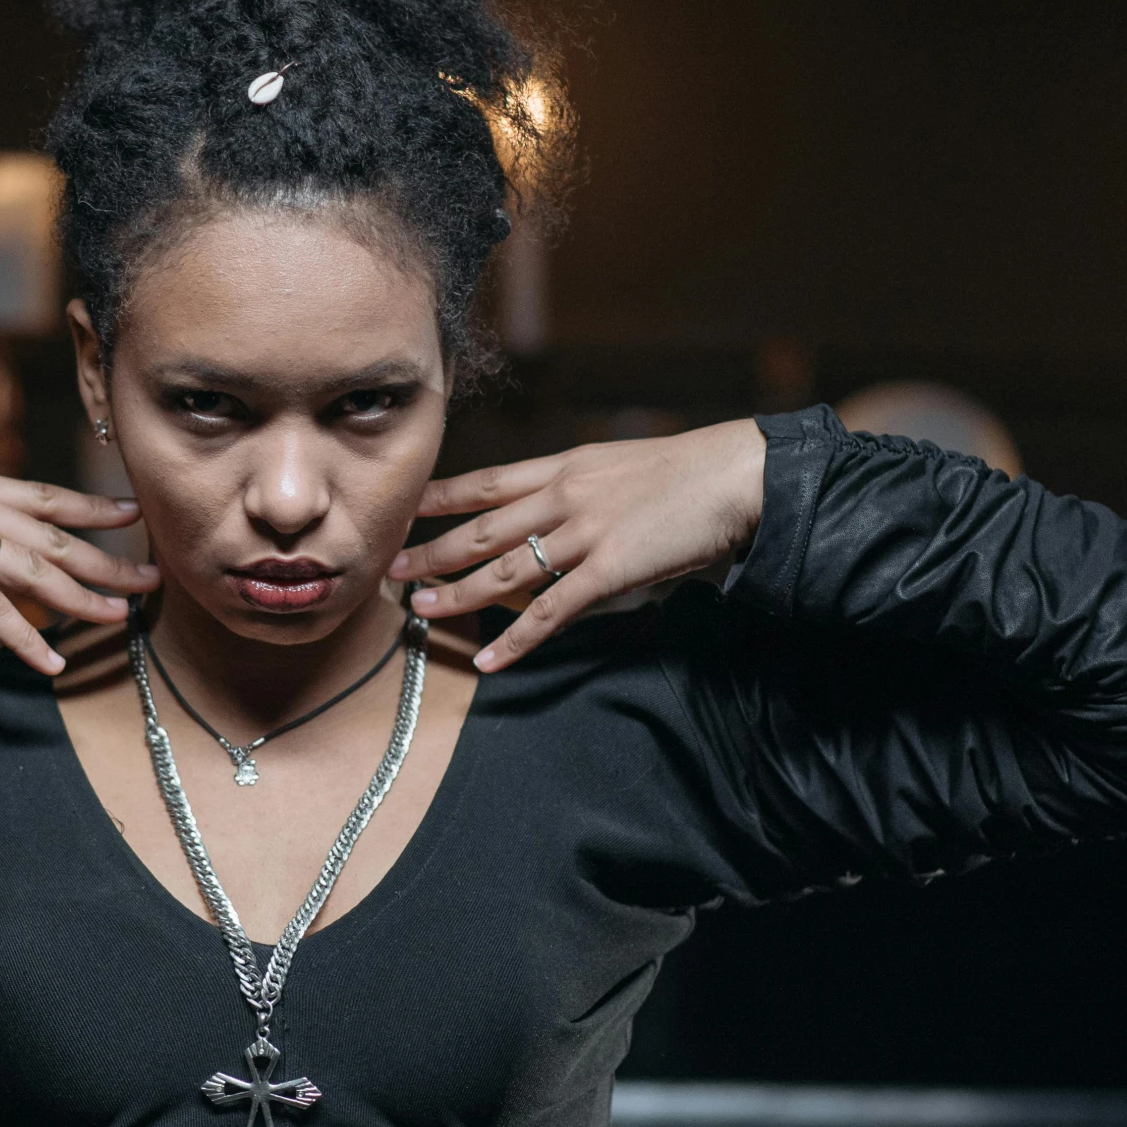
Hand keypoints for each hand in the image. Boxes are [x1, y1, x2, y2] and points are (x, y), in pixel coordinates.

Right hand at [0, 434, 157, 673]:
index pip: (40, 494)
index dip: (89, 505)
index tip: (131, 512)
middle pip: (54, 534)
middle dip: (108, 556)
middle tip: (154, 575)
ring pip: (33, 569)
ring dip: (81, 596)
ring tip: (122, 617)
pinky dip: (23, 637)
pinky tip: (49, 661)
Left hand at [389, 419, 766, 671]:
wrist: (735, 475)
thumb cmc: (686, 474)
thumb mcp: (618, 468)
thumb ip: (581, 490)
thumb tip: (555, 514)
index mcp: (563, 467)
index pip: (486, 482)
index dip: (439, 498)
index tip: (404, 509)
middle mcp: (562, 497)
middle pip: (479, 530)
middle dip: (431, 553)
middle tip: (391, 571)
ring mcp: (584, 534)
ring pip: (503, 571)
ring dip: (457, 595)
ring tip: (420, 613)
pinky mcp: (610, 571)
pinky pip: (551, 613)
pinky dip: (516, 641)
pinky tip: (489, 660)